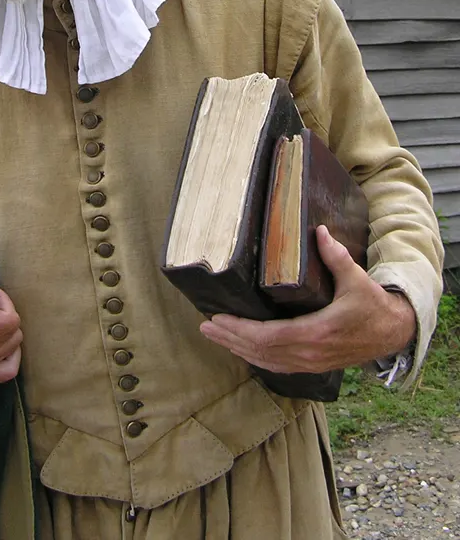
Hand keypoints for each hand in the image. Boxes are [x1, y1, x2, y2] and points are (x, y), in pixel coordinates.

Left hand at [199, 225, 416, 373]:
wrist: (393, 333)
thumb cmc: (373, 305)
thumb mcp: (357, 280)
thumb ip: (337, 257)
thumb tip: (319, 231)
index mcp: (317, 332)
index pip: (269, 336)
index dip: (241, 330)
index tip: (218, 319)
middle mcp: (310, 353)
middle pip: (260, 351)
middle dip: (230, 339)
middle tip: (204, 327)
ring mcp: (311, 363)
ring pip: (266, 361)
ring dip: (238, 349)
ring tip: (215, 336)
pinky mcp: (313, 365)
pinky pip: (277, 365)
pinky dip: (255, 358)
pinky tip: (241, 349)